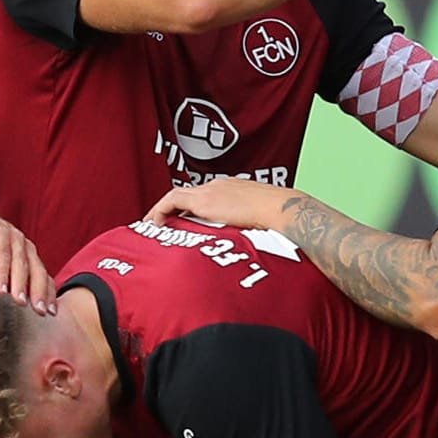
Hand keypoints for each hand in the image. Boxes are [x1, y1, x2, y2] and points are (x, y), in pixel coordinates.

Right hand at [0, 201, 55, 313]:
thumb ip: (4, 291)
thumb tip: (9, 315)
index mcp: (29, 259)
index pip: (44, 279)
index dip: (48, 296)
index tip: (51, 314)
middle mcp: (26, 248)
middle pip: (38, 272)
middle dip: (41, 293)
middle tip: (41, 312)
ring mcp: (14, 239)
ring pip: (21, 264)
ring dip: (21, 284)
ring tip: (20, 303)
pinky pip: (3, 255)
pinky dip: (3, 272)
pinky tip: (1, 289)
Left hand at [145, 179, 288, 230]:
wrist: (282, 210)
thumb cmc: (281, 221)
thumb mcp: (264, 224)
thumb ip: (253, 231)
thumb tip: (254, 252)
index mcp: (235, 189)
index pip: (206, 197)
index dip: (192, 211)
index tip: (185, 224)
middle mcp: (220, 185)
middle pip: (189, 196)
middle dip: (174, 211)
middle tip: (163, 226)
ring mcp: (211, 190)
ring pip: (177, 197)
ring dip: (164, 211)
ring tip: (155, 226)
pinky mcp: (204, 200)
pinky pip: (172, 201)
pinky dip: (160, 211)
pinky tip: (154, 225)